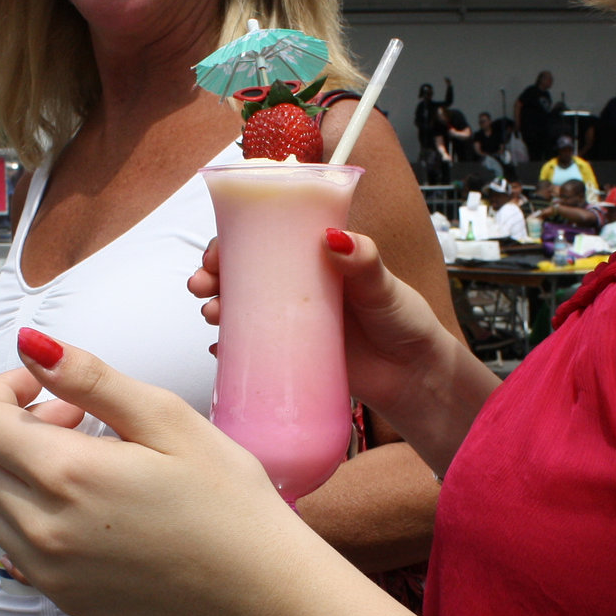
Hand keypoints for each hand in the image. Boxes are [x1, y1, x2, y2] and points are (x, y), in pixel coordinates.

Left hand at [0, 333, 309, 615]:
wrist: (260, 590)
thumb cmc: (227, 500)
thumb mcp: (167, 420)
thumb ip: (89, 379)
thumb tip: (30, 345)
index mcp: (67, 475)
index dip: (5, 390)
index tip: (46, 387)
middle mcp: (44, 529)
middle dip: (16, 430)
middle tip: (77, 423)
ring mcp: (48, 572)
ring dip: (19, 476)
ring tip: (83, 467)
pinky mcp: (62, 599)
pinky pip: (13, 548)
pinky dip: (31, 518)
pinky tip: (85, 510)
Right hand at [190, 228, 463, 428]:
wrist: (413, 378)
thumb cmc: (404, 322)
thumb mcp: (384, 287)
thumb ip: (364, 261)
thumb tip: (334, 237)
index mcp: (315, 259)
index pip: (265, 238)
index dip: (232, 240)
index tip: (216, 250)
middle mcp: (296, 287)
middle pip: (242, 273)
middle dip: (213, 275)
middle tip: (201, 284)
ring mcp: (290, 322)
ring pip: (241, 309)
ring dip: (216, 308)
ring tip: (212, 315)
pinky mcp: (290, 355)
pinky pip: (251, 349)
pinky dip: (230, 348)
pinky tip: (220, 350)